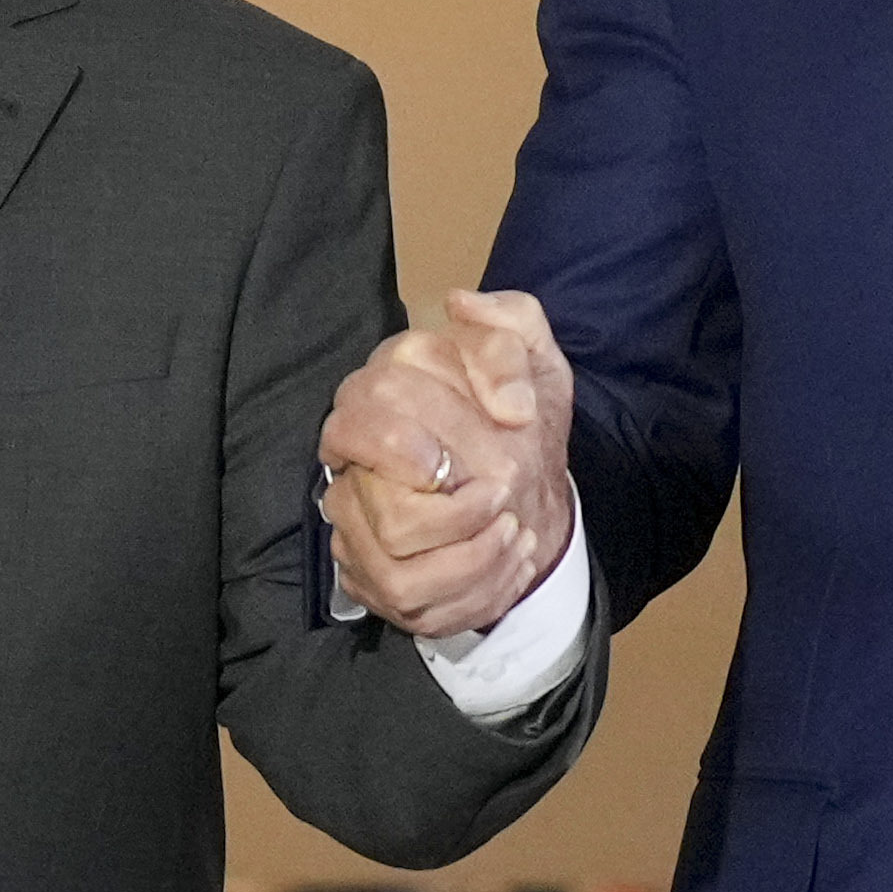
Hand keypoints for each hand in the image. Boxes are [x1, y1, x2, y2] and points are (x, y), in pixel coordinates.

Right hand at [319, 289, 577, 644]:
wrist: (529, 503)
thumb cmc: (522, 432)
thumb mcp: (539, 367)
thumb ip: (511, 323)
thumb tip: (459, 304)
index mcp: (383, 391)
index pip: (375, 394)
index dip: (438, 413)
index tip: (511, 423)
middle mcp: (354, 456)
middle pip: (388, 486)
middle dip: (455, 488)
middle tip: (505, 487)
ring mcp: (354, 518)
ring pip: (396, 534)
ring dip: (473, 539)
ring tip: (515, 528)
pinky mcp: (370, 574)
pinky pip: (409, 587)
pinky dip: (475, 578)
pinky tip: (510, 557)